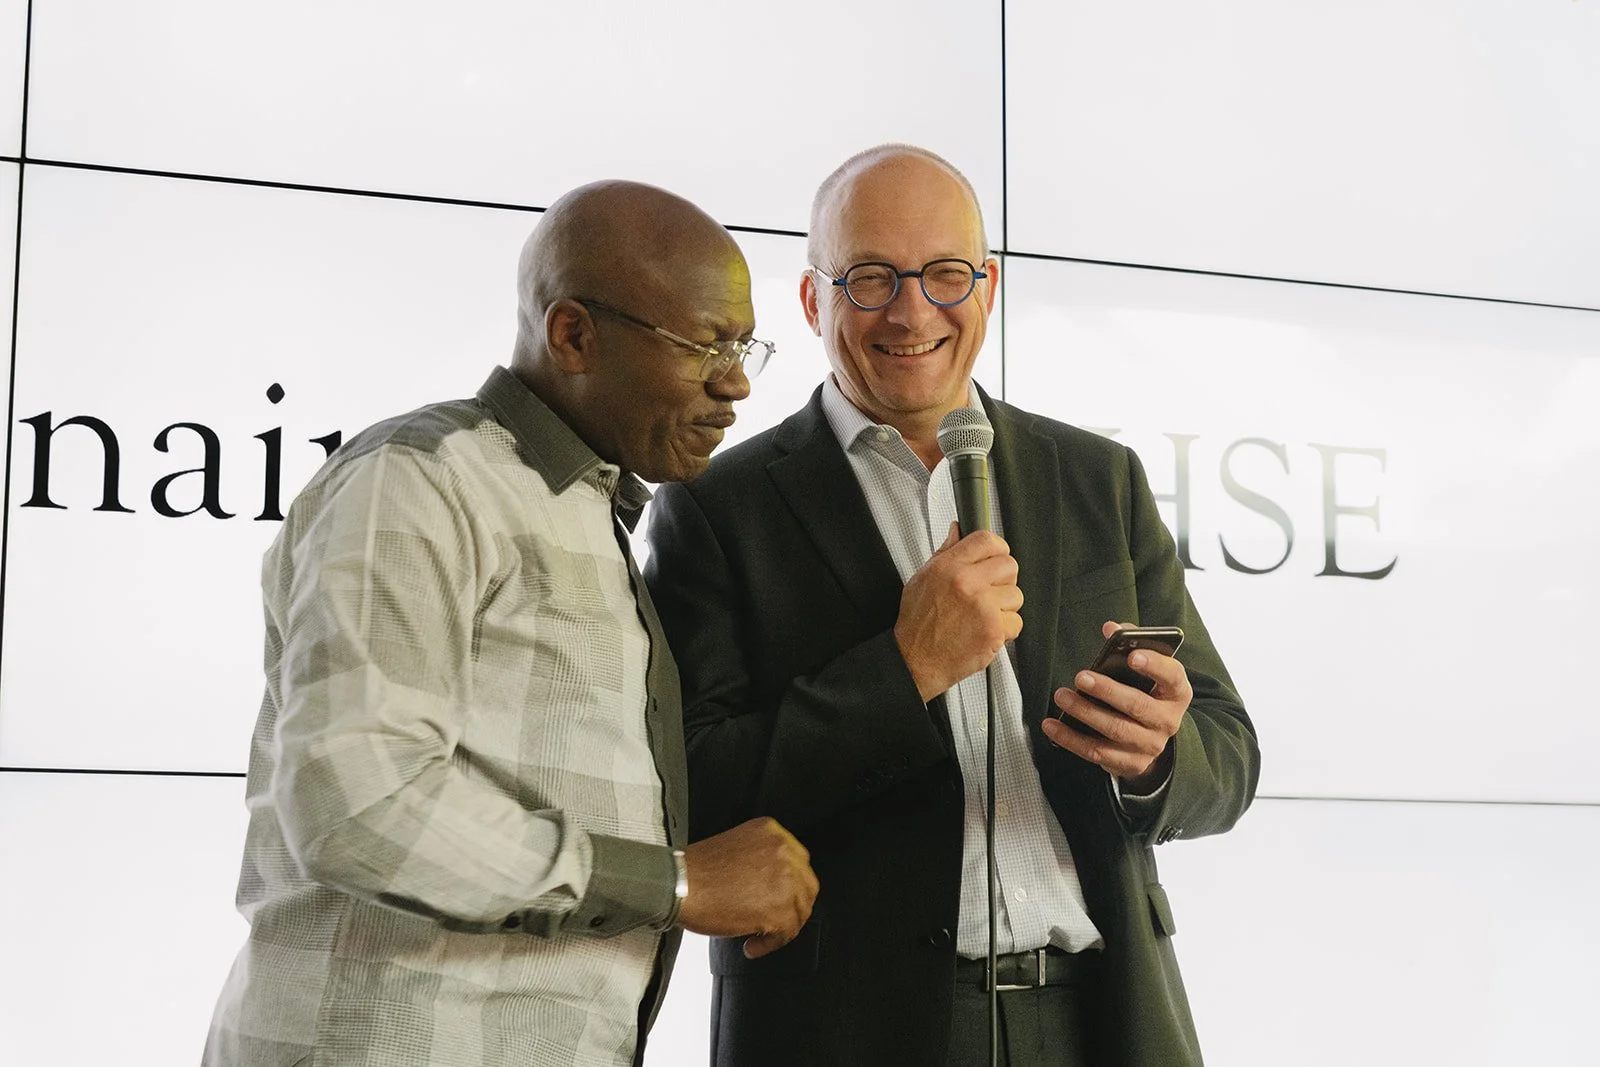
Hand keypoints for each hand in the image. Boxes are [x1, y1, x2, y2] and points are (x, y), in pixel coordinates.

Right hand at [679, 817, 819, 958]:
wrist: (680, 885)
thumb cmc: (697, 870)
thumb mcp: (739, 846)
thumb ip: (763, 858)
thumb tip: (774, 884)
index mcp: (773, 833)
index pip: (799, 861)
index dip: (791, 884)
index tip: (781, 897)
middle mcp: (784, 852)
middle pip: (806, 885)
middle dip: (792, 906)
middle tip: (775, 921)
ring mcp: (786, 879)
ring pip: (799, 911)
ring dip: (781, 928)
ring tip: (757, 936)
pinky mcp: (780, 908)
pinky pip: (787, 932)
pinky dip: (771, 944)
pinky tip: (752, 945)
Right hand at [894, 523, 1023, 701]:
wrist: (914, 660)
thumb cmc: (917, 623)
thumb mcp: (923, 578)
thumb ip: (945, 553)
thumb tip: (957, 531)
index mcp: (949, 567)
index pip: (987, 540)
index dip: (995, 549)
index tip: (994, 558)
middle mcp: (967, 583)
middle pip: (1009, 565)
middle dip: (1002, 579)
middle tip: (988, 592)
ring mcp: (983, 607)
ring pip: (1016, 595)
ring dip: (1004, 607)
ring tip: (983, 616)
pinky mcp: (993, 631)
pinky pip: (1016, 622)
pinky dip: (1005, 630)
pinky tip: (985, 631)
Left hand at [1041, 620, 1191, 790]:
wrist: (1151, 740)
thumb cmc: (1144, 695)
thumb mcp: (1147, 673)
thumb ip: (1131, 645)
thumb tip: (1111, 628)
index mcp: (1176, 692)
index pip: (1172, 676)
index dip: (1154, 665)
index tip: (1132, 656)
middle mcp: (1168, 720)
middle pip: (1138, 705)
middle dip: (1107, 691)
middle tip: (1081, 677)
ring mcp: (1149, 745)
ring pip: (1115, 730)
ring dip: (1085, 713)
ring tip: (1062, 696)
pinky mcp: (1129, 763)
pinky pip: (1097, 752)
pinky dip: (1071, 739)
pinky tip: (1052, 726)